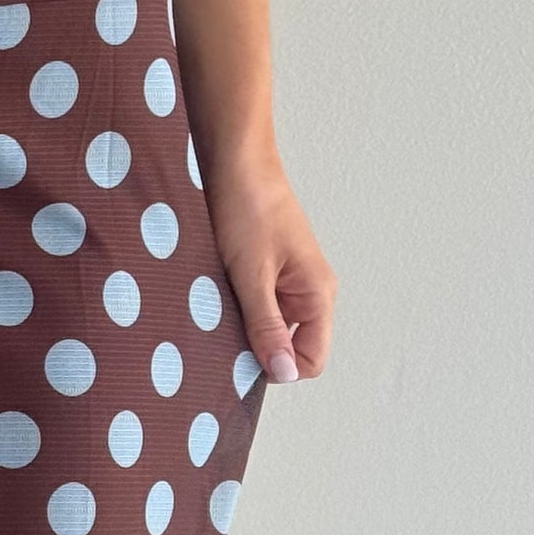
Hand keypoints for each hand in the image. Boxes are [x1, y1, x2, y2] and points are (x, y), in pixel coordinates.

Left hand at [204, 145, 335, 383]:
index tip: (240, 354)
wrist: (234, 162)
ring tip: (217, 305)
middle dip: (258, 348)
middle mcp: (311, 293)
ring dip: (244, 327)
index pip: (311, 360)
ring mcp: (289, 284)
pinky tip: (215, 293)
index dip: (278, 366)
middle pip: (291, 349)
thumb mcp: (251, 274)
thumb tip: (285, 372)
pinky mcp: (268, 273)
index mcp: (318, 293)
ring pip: (271, 329)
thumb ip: (267, 326)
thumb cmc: (247, 208)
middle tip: (222, 330)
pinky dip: (237, 308)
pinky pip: (258, 308)